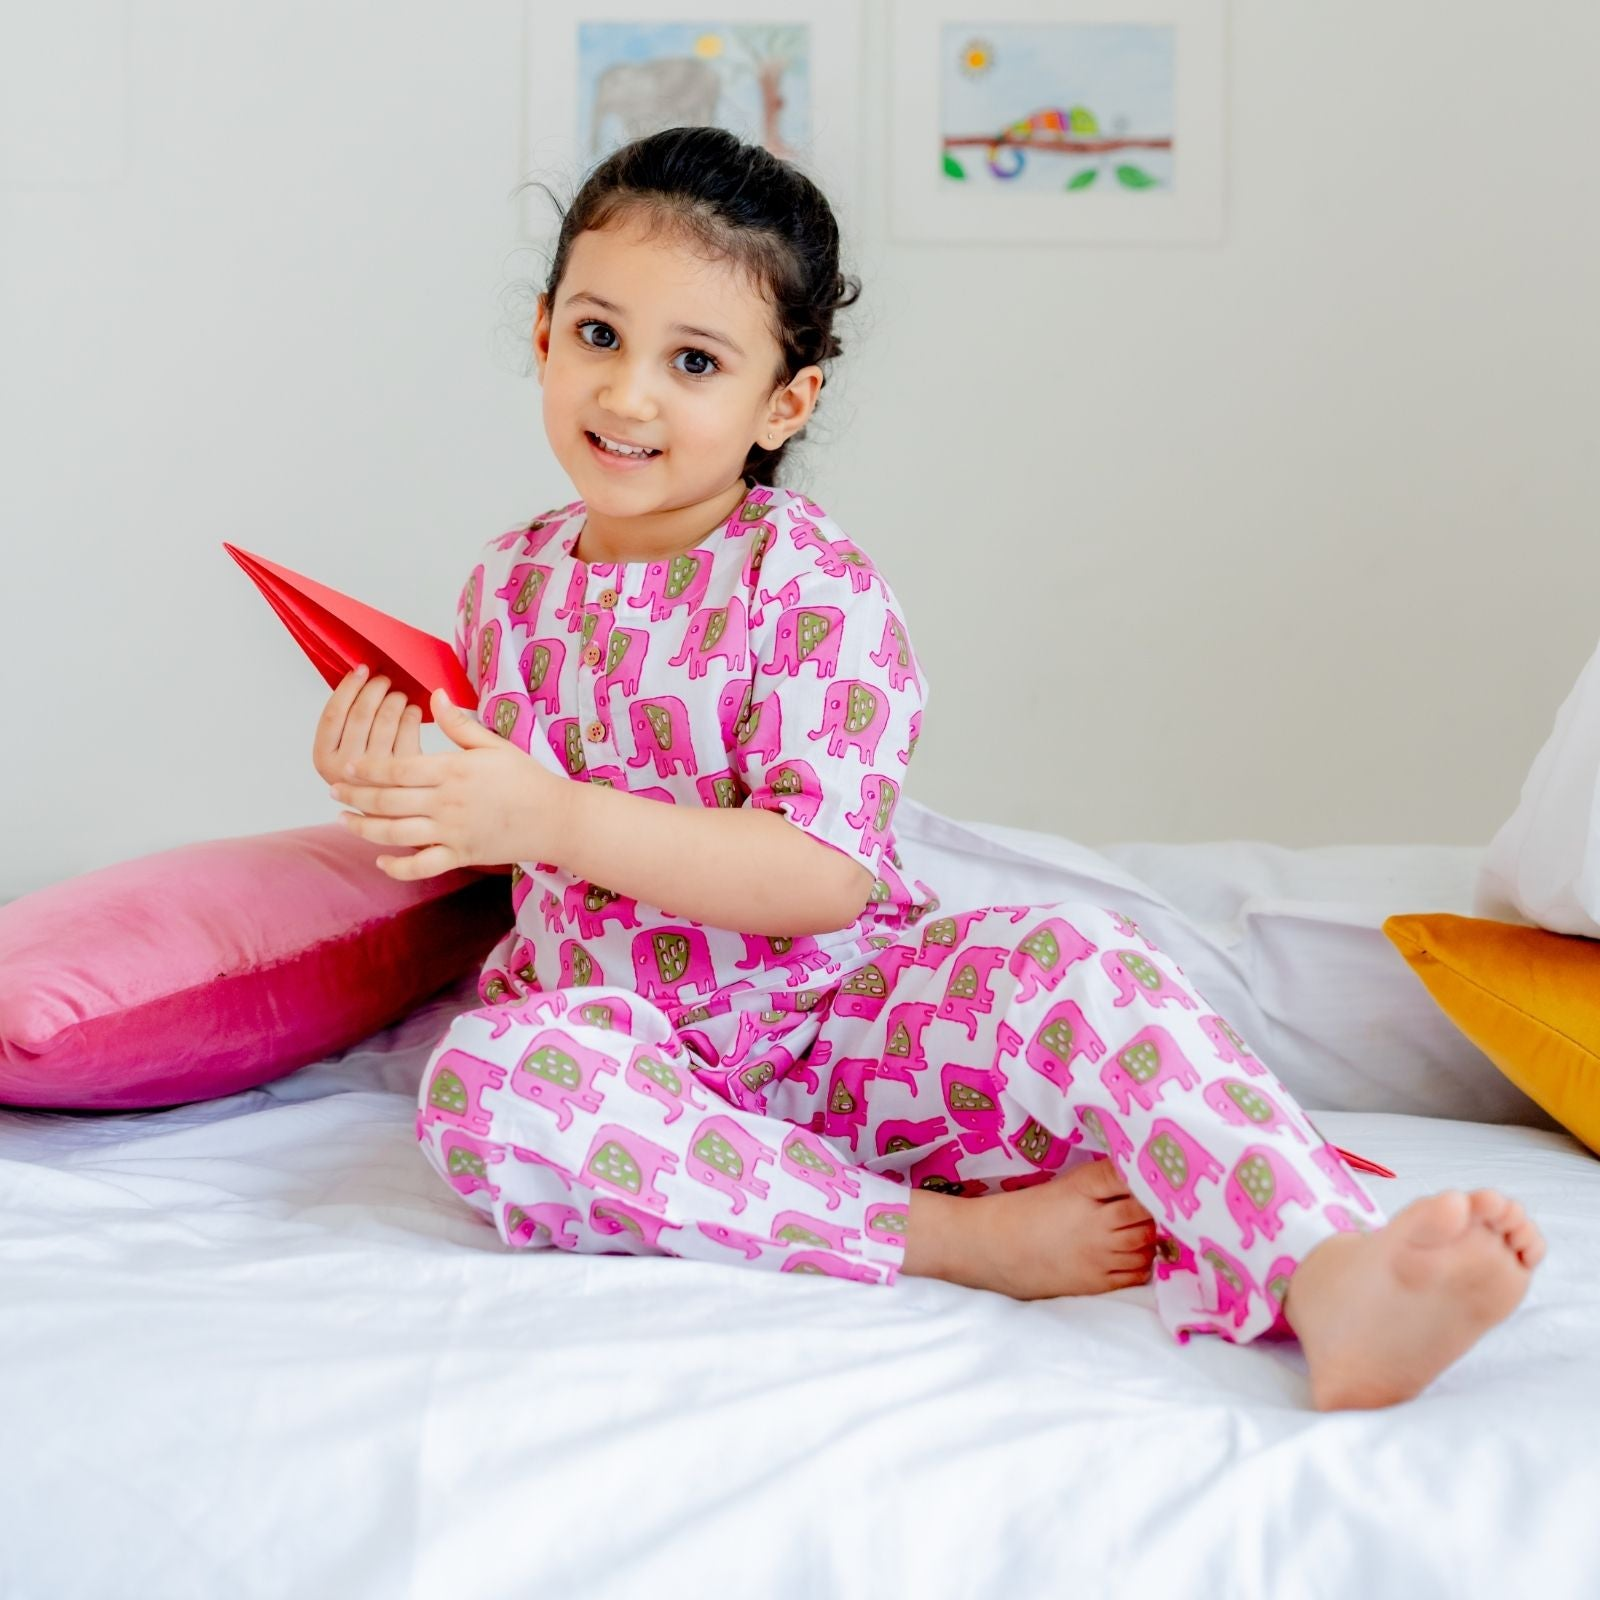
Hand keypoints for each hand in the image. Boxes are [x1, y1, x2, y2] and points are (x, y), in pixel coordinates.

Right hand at [312, 666, 420, 786]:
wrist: (394, 809)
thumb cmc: (369, 772)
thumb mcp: (345, 752)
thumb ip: (345, 721)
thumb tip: (359, 675)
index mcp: (323, 758)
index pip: (333, 713)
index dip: (348, 687)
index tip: (361, 669)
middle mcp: (346, 768)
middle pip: (361, 713)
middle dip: (375, 689)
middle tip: (384, 680)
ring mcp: (375, 773)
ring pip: (386, 718)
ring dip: (395, 699)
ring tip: (399, 696)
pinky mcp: (404, 773)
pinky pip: (408, 729)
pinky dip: (411, 714)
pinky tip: (412, 711)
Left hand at [327, 688, 566, 879]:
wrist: (556, 818)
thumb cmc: (526, 778)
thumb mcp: (494, 744)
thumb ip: (459, 723)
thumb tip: (434, 694)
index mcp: (453, 771)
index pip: (398, 769)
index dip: (367, 769)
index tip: (347, 767)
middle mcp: (447, 803)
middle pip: (388, 801)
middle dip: (355, 796)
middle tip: (334, 790)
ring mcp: (452, 833)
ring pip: (396, 834)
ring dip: (365, 828)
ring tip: (344, 820)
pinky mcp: (461, 856)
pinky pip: (421, 867)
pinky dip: (397, 867)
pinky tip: (380, 860)